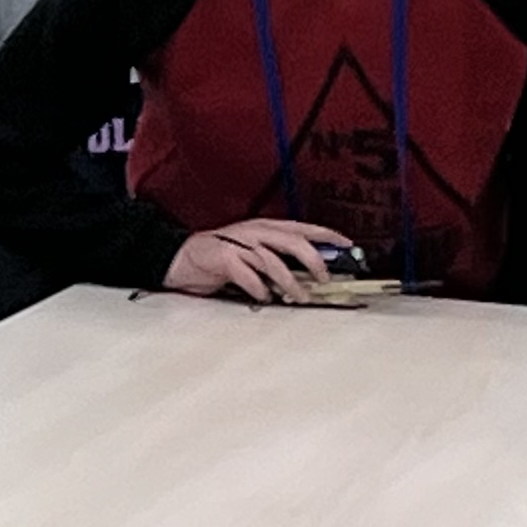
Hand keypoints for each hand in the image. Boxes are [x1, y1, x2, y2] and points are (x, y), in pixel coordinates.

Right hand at [164, 221, 355, 304]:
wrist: (179, 258)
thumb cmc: (219, 259)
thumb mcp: (252, 253)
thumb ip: (277, 259)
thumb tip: (311, 274)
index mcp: (264, 228)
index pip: (302, 227)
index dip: (326, 234)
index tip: (348, 245)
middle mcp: (253, 231)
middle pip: (293, 241)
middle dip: (314, 260)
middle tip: (325, 278)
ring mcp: (237, 243)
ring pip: (273, 261)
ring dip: (290, 283)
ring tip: (299, 297)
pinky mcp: (222, 258)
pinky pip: (248, 276)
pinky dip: (260, 290)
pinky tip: (264, 298)